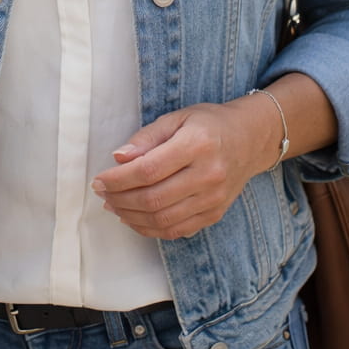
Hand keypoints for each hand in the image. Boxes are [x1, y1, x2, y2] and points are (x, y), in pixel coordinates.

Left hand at [91, 96, 279, 240]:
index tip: (99, 180)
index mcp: (197, 145)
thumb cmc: (209, 124)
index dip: (118, 179)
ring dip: (131, 217)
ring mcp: (214, 199)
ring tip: (113, 206)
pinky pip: (177, 230)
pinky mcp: (215, 214)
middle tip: (102, 194)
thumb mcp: (177, 118)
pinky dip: (150, 229)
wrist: (250, 139)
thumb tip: (118, 158)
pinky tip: (134, 218)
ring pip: (163, 219)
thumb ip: (147, 137)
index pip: (148, 170)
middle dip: (120, 199)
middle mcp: (208, 175)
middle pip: (153, 198)